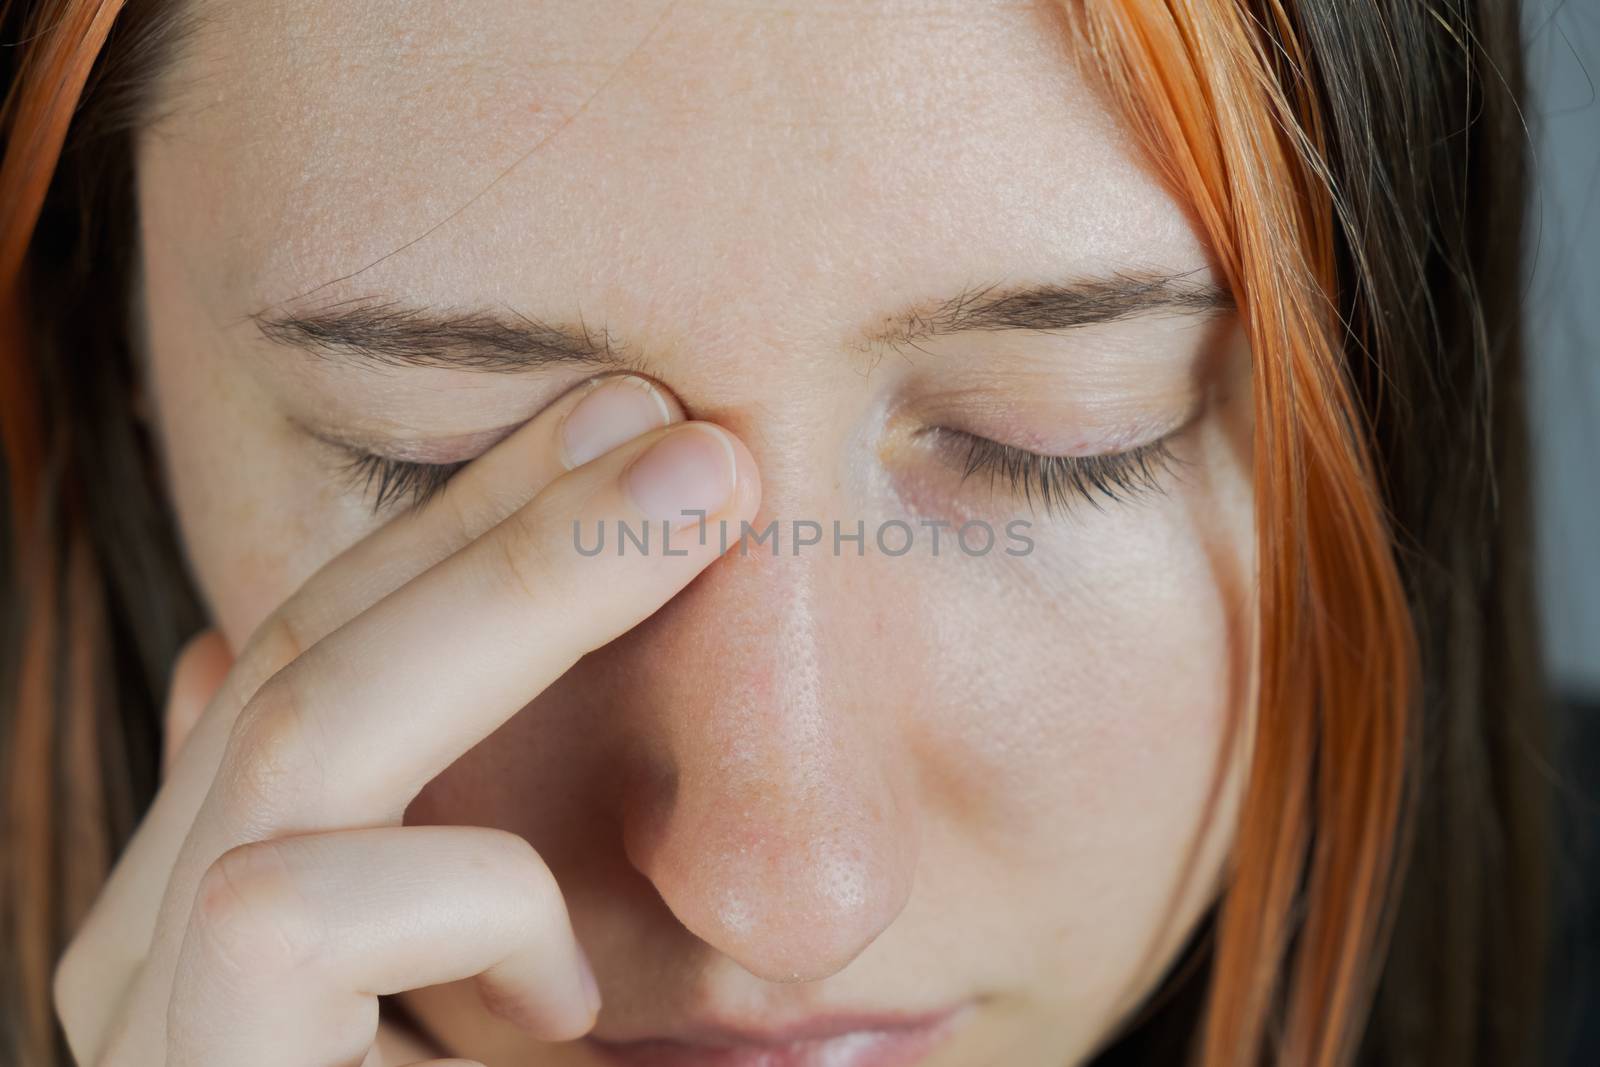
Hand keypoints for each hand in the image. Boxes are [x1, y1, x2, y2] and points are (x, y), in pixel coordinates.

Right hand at [52, 374, 761, 1065]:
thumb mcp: (481, 990)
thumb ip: (413, 855)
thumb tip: (258, 662)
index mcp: (210, 897)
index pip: (317, 651)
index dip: (468, 530)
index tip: (625, 439)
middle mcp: (148, 940)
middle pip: (303, 648)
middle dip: (504, 522)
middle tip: (677, 428)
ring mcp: (148, 1014)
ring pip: (299, 732)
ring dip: (520, 592)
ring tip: (703, 501)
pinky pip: (293, 908)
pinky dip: (475, 906)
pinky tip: (570, 996)